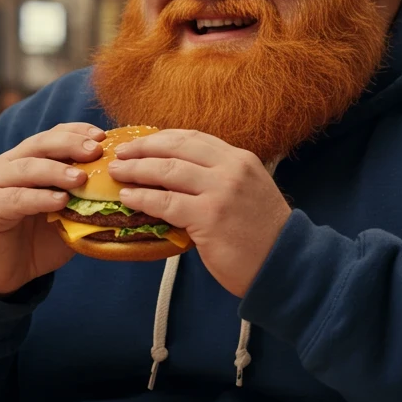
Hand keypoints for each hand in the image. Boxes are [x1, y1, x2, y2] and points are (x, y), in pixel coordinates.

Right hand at [0, 123, 103, 294]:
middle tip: (96, 150)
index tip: (104, 136)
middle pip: (42, 143)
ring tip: (81, 178)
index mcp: (31, 159)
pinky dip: (39, 198)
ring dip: (56, 170)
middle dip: (70, 143)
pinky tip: (60, 201)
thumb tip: (124, 194)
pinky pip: (16, 198)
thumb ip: (87, 202)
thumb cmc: (36, 240)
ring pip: (28, 167)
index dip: (79, 131)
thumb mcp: (68, 217)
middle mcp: (11, 164)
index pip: (55, 134)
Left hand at [108, 129, 290, 297]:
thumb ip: (218, 179)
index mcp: (240, 159)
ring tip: (116, 172)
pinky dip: (142, 197)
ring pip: (167, 171)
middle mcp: (231, 169)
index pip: (193, 137)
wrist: (285, 264)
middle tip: (119, 152)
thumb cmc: (263, 235)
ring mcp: (220, 191)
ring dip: (136, 170)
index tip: (139, 141)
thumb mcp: (248, 192)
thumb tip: (176, 177)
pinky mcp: (209, 217)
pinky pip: (166, 202)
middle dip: (142, 148)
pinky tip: (128, 197)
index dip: (161, 137)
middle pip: (176, 147)